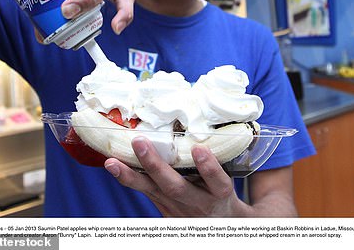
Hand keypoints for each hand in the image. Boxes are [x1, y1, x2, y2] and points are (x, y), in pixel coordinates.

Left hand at [104, 137, 252, 216]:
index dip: (209, 168)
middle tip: (140, 142)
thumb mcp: (238, 185)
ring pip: (152, 191)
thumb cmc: (226, 196)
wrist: (219, 226)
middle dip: (156, 165)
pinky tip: (112, 164)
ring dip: (130, 175)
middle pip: (176, 188)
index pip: (217, 183)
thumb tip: (241, 128)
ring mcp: (176, 207)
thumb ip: (238, 165)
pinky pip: (143, 191)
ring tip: (112, 161)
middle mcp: (196, 203)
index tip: (199, 149)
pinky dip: (127, 176)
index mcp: (219, 195)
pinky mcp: (161, 206)